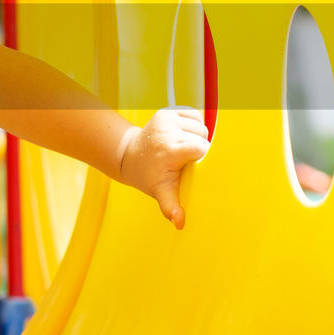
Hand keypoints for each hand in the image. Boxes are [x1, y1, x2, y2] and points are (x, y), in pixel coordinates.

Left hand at [118, 108, 209, 229]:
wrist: (131, 157)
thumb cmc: (149, 177)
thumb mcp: (160, 192)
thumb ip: (171, 206)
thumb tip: (180, 224)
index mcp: (169, 150)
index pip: (200, 148)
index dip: (202, 157)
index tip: (194, 166)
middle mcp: (167, 130)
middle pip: (202, 136)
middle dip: (199, 149)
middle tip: (184, 160)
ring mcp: (166, 118)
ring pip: (201, 125)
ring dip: (197, 137)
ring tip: (182, 149)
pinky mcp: (168, 111)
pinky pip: (195, 115)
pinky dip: (193, 125)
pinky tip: (183, 136)